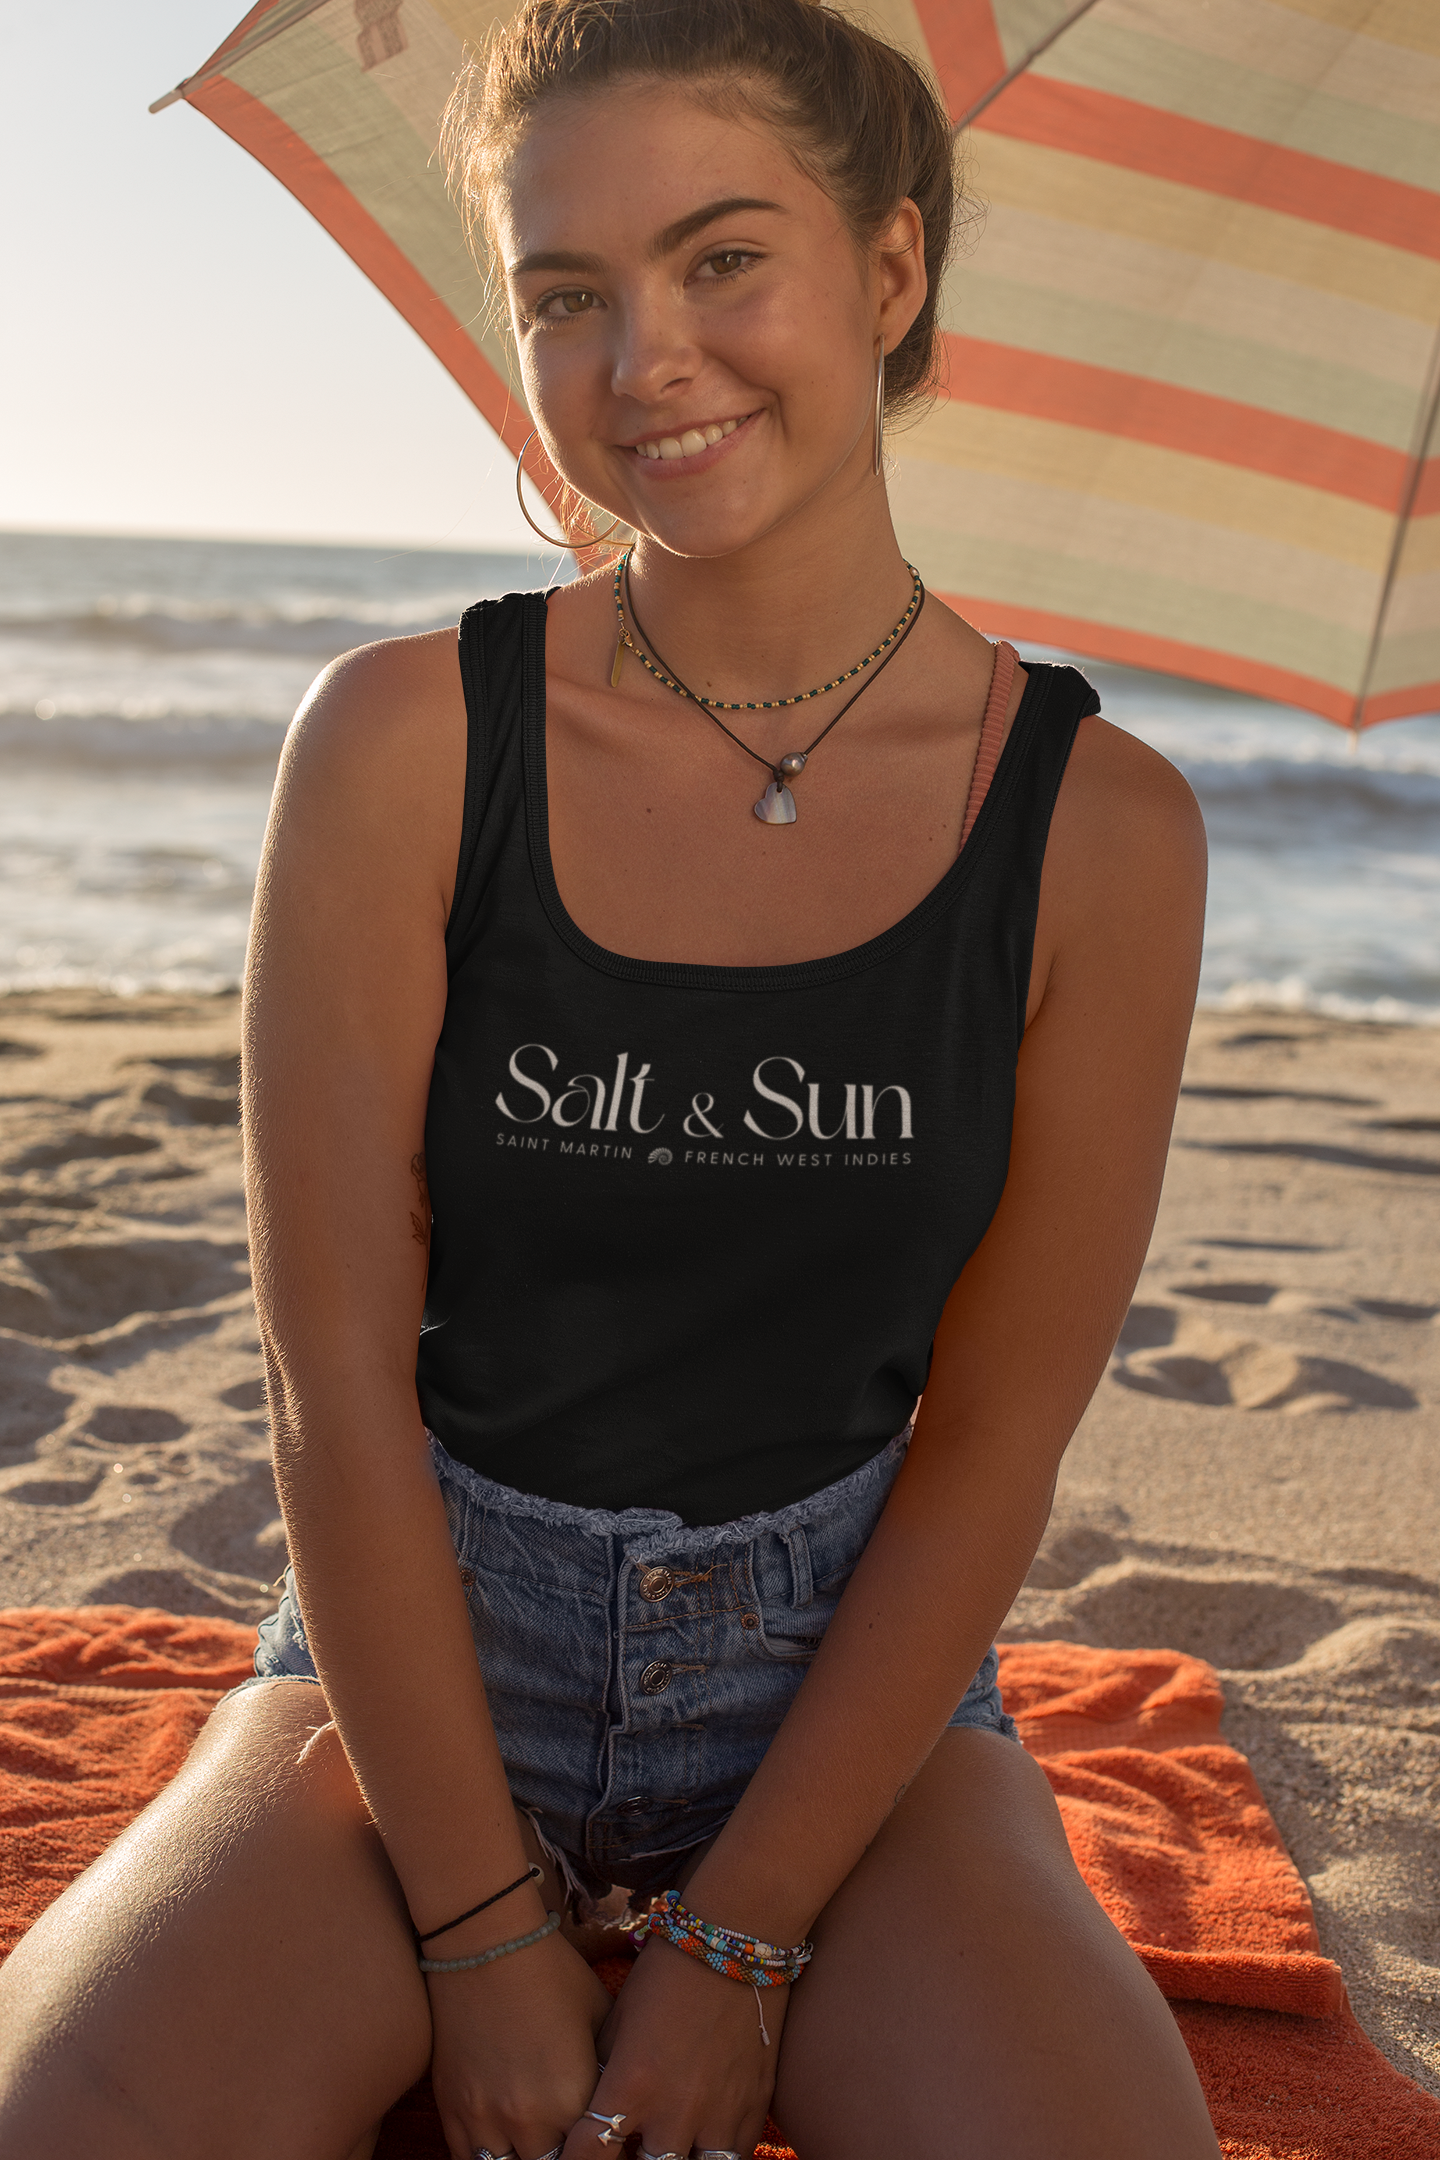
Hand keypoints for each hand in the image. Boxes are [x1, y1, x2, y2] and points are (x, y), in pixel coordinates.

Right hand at [427, 1927, 612, 2159]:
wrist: (486, 1943)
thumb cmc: (552, 1972)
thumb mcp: (601, 2016)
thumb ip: (611, 2070)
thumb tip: (623, 2100)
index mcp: (574, 2099)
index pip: (596, 2152)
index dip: (603, 2146)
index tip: (605, 2134)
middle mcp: (530, 2120)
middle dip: (567, 2153)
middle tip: (570, 2136)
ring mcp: (486, 2119)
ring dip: (527, 2157)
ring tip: (539, 2139)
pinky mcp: (453, 2111)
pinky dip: (491, 2154)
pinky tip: (506, 2142)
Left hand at [565, 1937, 786, 2159]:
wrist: (734, 1940)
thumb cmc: (667, 1971)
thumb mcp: (618, 2019)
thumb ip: (604, 2073)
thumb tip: (590, 2109)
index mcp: (632, 2084)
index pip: (589, 2155)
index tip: (574, 2156)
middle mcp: (675, 2111)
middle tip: (627, 2144)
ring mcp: (719, 2114)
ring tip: (666, 2144)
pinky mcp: (754, 2108)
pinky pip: (732, 2159)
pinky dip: (714, 2154)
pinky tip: (702, 2141)